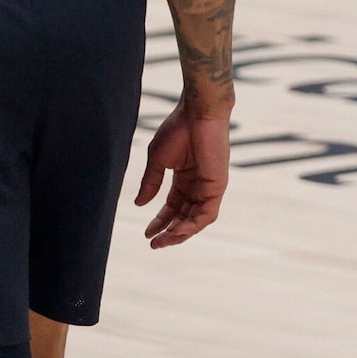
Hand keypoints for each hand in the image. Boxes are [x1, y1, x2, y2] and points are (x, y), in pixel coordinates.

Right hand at [136, 100, 231, 245]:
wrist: (197, 113)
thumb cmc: (178, 129)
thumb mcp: (157, 160)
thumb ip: (150, 182)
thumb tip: (139, 204)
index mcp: (184, 178)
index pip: (173, 206)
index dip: (160, 221)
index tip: (147, 233)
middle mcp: (198, 185)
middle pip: (184, 216)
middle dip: (169, 232)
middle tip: (154, 244)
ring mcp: (209, 187)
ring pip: (197, 220)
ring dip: (180, 233)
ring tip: (164, 241)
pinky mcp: (217, 186)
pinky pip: (207, 213)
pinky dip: (193, 224)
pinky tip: (178, 231)